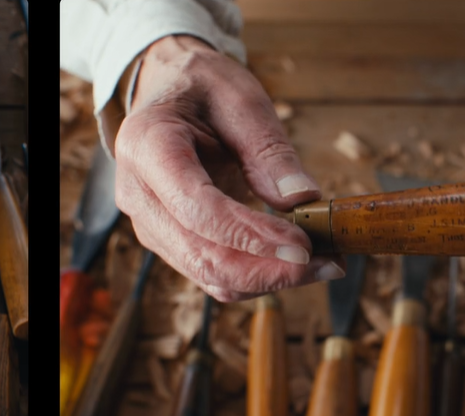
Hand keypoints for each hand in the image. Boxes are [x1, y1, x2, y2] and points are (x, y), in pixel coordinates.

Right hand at [113, 35, 342, 302]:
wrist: (166, 90)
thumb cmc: (201, 87)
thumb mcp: (240, 98)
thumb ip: (268, 148)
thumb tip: (301, 197)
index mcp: (148, 145)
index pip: (196, 208)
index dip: (248, 235)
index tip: (302, 246)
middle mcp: (137, 192)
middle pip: (200, 253)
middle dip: (266, 268)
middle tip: (327, 263)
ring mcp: (147, 222)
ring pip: (206, 273)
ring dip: (265, 279)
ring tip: (322, 264)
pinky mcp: (165, 240)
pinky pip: (209, 272)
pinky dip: (253, 276)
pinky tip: (292, 264)